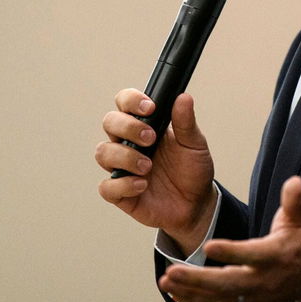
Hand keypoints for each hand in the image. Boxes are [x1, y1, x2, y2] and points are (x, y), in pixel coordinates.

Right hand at [96, 91, 216, 252]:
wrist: (197, 203)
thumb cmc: (192, 169)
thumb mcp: (194, 144)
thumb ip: (186, 122)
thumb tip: (183, 98)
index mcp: (145, 125)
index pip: (125, 102)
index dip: (131, 100)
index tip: (149, 107)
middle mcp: (128, 143)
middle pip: (109, 122)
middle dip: (128, 127)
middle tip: (151, 138)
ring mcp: (122, 167)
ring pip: (103, 153)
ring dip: (124, 157)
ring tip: (148, 166)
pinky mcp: (120, 193)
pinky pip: (107, 187)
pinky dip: (123, 185)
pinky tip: (142, 185)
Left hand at [158, 176, 300, 301]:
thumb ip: (294, 200)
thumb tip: (294, 181)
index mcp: (276, 255)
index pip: (251, 254)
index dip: (231, 251)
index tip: (208, 246)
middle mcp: (264, 281)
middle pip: (228, 284)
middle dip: (197, 279)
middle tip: (171, 271)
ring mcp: (256, 299)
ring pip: (220, 300)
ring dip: (191, 293)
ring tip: (166, 281)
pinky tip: (177, 295)